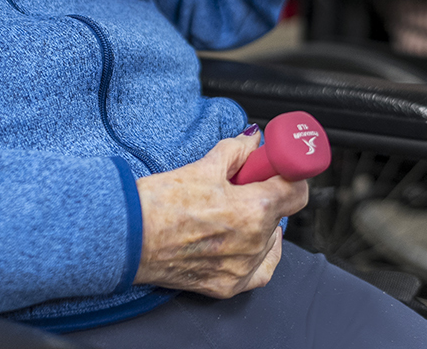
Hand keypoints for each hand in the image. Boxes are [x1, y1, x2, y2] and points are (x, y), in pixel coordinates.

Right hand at [133, 132, 307, 296]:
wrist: (129, 237)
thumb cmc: (160, 203)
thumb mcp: (204, 165)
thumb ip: (238, 151)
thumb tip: (253, 141)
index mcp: (256, 208)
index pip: (297, 191)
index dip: (289, 175)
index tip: (279, 170)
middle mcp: (255, 242)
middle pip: (279, 215)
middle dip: (266, 197)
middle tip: (241, 187)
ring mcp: (242, 267)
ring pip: (269, 241)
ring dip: (260, 225)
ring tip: (230, 213)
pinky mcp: (227, 285)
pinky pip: (259, 271)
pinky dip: (259, 255)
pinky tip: (249, 242)